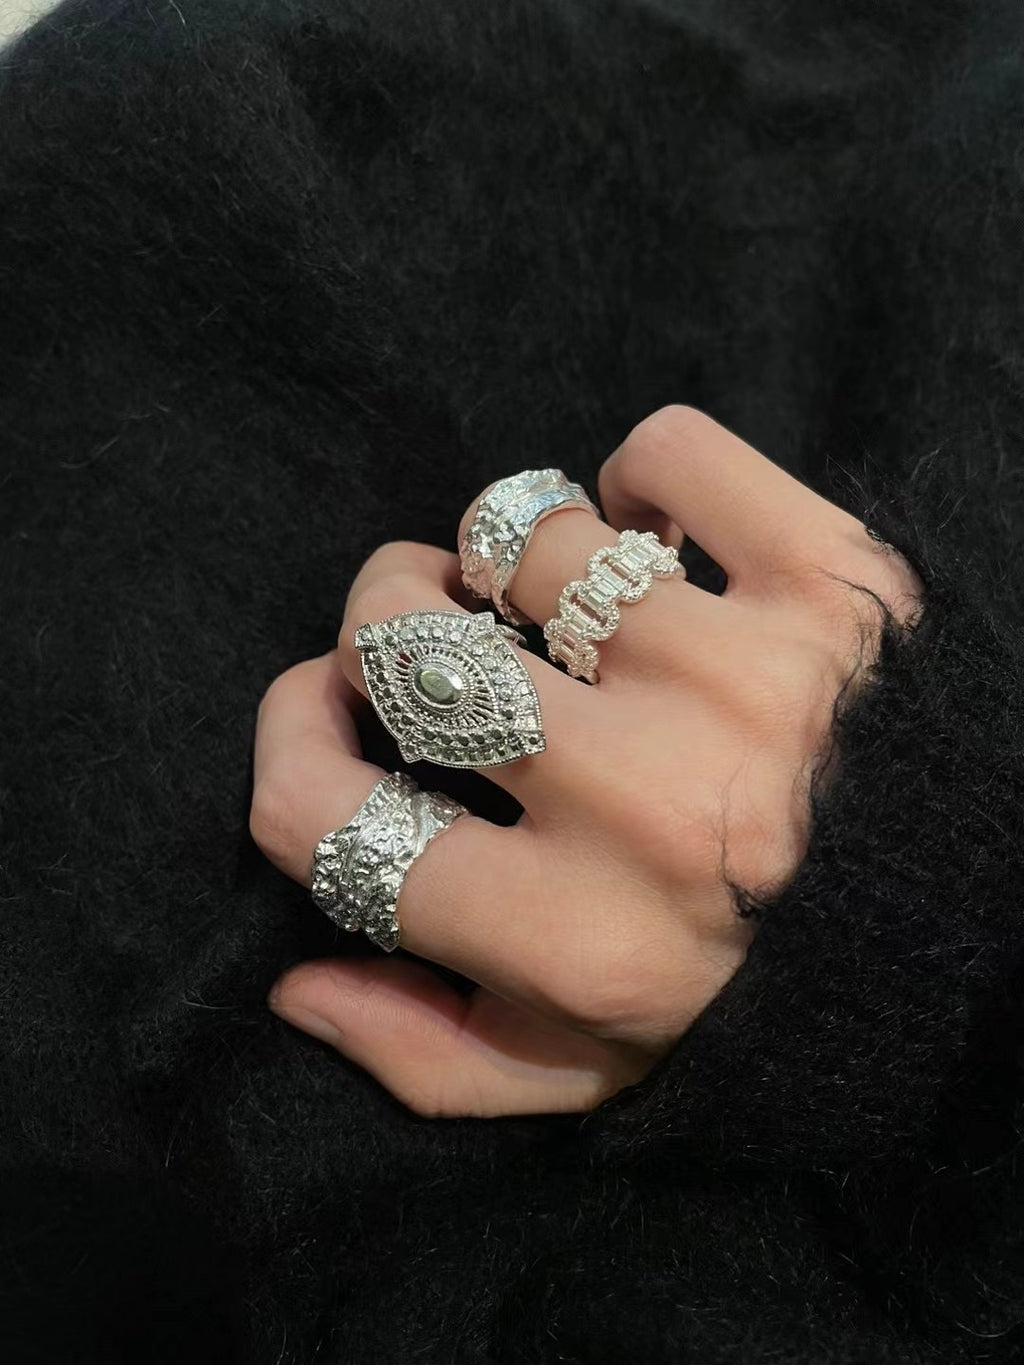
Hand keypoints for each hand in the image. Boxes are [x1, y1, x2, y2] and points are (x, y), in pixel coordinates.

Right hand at [250, 406, 922, 1117]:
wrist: (995, 932)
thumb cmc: (781, 1006)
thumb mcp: (600, 1077)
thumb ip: (435, 1054)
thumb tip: (297, 980)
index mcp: (575, 937)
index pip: (326, 814)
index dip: (289, 749)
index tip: (326, 726)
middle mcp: (642, 801)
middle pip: (400, 643)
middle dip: (386, 633)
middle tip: (446, 652)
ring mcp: (738, 675)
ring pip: (516, 535)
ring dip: (507, 562)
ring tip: (559, 607)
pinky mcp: (833, 581)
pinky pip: (664, 451)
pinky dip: (636, 479)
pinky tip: (658, 541)